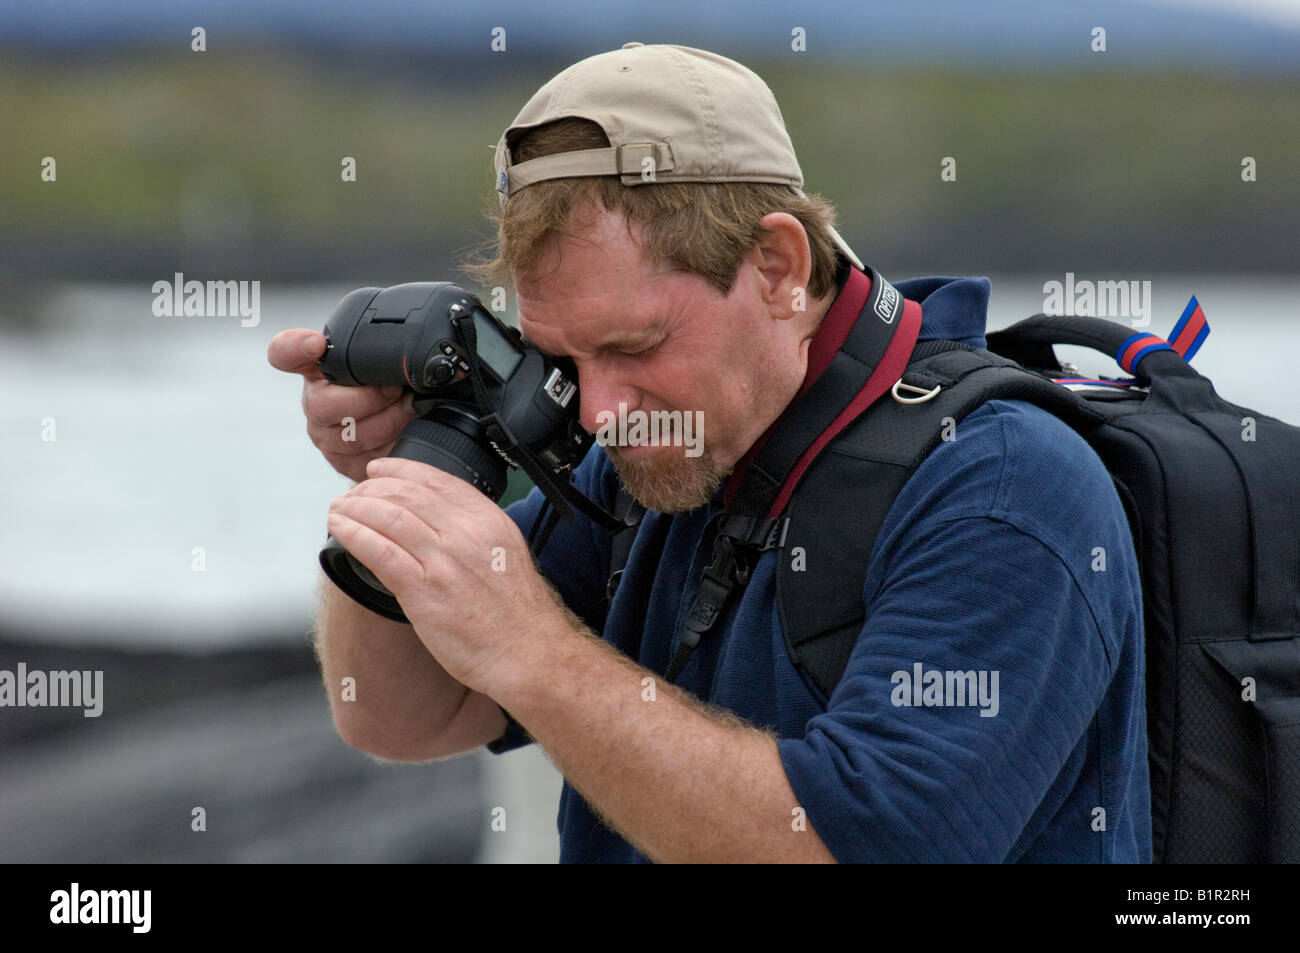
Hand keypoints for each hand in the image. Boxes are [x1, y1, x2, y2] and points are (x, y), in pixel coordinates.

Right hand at [267, 328, 418, 482]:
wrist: (405, 422)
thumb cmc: (390, 385)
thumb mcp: (384, 361)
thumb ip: (376, 349)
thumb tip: (390, 344)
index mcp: (316, 368)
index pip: (285, 354)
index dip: (295, 348)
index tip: (315, 343)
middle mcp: (314, 402)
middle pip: (322, 405)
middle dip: (368, 398)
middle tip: (396, 390)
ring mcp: (325, 435)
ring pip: (349, 436)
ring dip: (388, 421)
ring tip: (409, 408)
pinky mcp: (343, 462)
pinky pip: (364, 459)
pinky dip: (391, 444)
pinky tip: (405, 431)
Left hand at [325, 456, 569, 694]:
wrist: (528, 653)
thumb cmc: (517, 613)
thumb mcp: (506, 552)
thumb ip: (475, 532)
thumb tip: (439, 520)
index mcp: (488, 520)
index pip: (436, 478)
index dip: (399, 469)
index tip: (378, 470)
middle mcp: (467, 533)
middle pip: (407, 494)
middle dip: (371, 489)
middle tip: (352, 494)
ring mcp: (445, 561)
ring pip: (388, 517)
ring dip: (355, 508)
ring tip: (338, 510)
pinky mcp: (425, 590)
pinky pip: (379, 551)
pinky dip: (353, 534)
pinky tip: (339, 530)